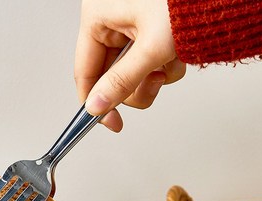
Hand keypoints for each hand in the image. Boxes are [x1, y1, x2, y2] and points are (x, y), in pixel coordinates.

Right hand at [74, 0, 185, 131]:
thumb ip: (122, 82)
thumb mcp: (151, 47)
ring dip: (155, 74)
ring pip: (132, 71)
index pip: (85, 72)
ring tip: (171, 58)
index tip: (111, 121)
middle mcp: (110, 19)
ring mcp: (129, 23)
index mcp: (97, 16)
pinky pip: (147, 59)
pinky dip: (165, 62)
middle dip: (138, 83)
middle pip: (111, 75)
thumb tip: (97, 107)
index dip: (97, 103)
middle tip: (155, 80)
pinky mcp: (147, 27)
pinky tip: (176, 51)